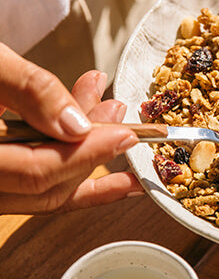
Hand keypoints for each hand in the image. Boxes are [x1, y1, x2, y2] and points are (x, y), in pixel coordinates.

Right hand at [0, 43, 142, 213]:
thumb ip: (31, 92)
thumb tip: (77, 125)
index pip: (36, 172)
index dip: (88, 154)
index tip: (127, 134)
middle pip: (44, 185)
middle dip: (92, 152)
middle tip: (121, 117)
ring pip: (41, 186)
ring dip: (84, 153)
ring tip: (107, 111)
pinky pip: (33, 186)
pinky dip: (72, 174)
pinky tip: (107, 167)